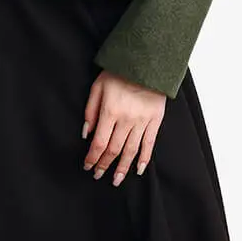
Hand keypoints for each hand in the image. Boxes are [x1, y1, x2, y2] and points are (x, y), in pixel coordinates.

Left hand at [81, 69, 165, 183]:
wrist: (147, 61)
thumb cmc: (119, 72)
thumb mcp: (97, 87)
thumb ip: (90, 111)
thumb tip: (86, 134)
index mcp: (110, 111)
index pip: (99, 143)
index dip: (92, 158)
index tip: (87, 166)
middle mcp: (127, 120)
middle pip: (114, 150)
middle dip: (104, 165)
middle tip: (98, 176)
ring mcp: (143, 121)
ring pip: (131, 151)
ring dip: (122, 168)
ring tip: (116, 180)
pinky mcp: (155, 120)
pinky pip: (149, 144)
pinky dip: (144, 159)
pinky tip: (138, 169)